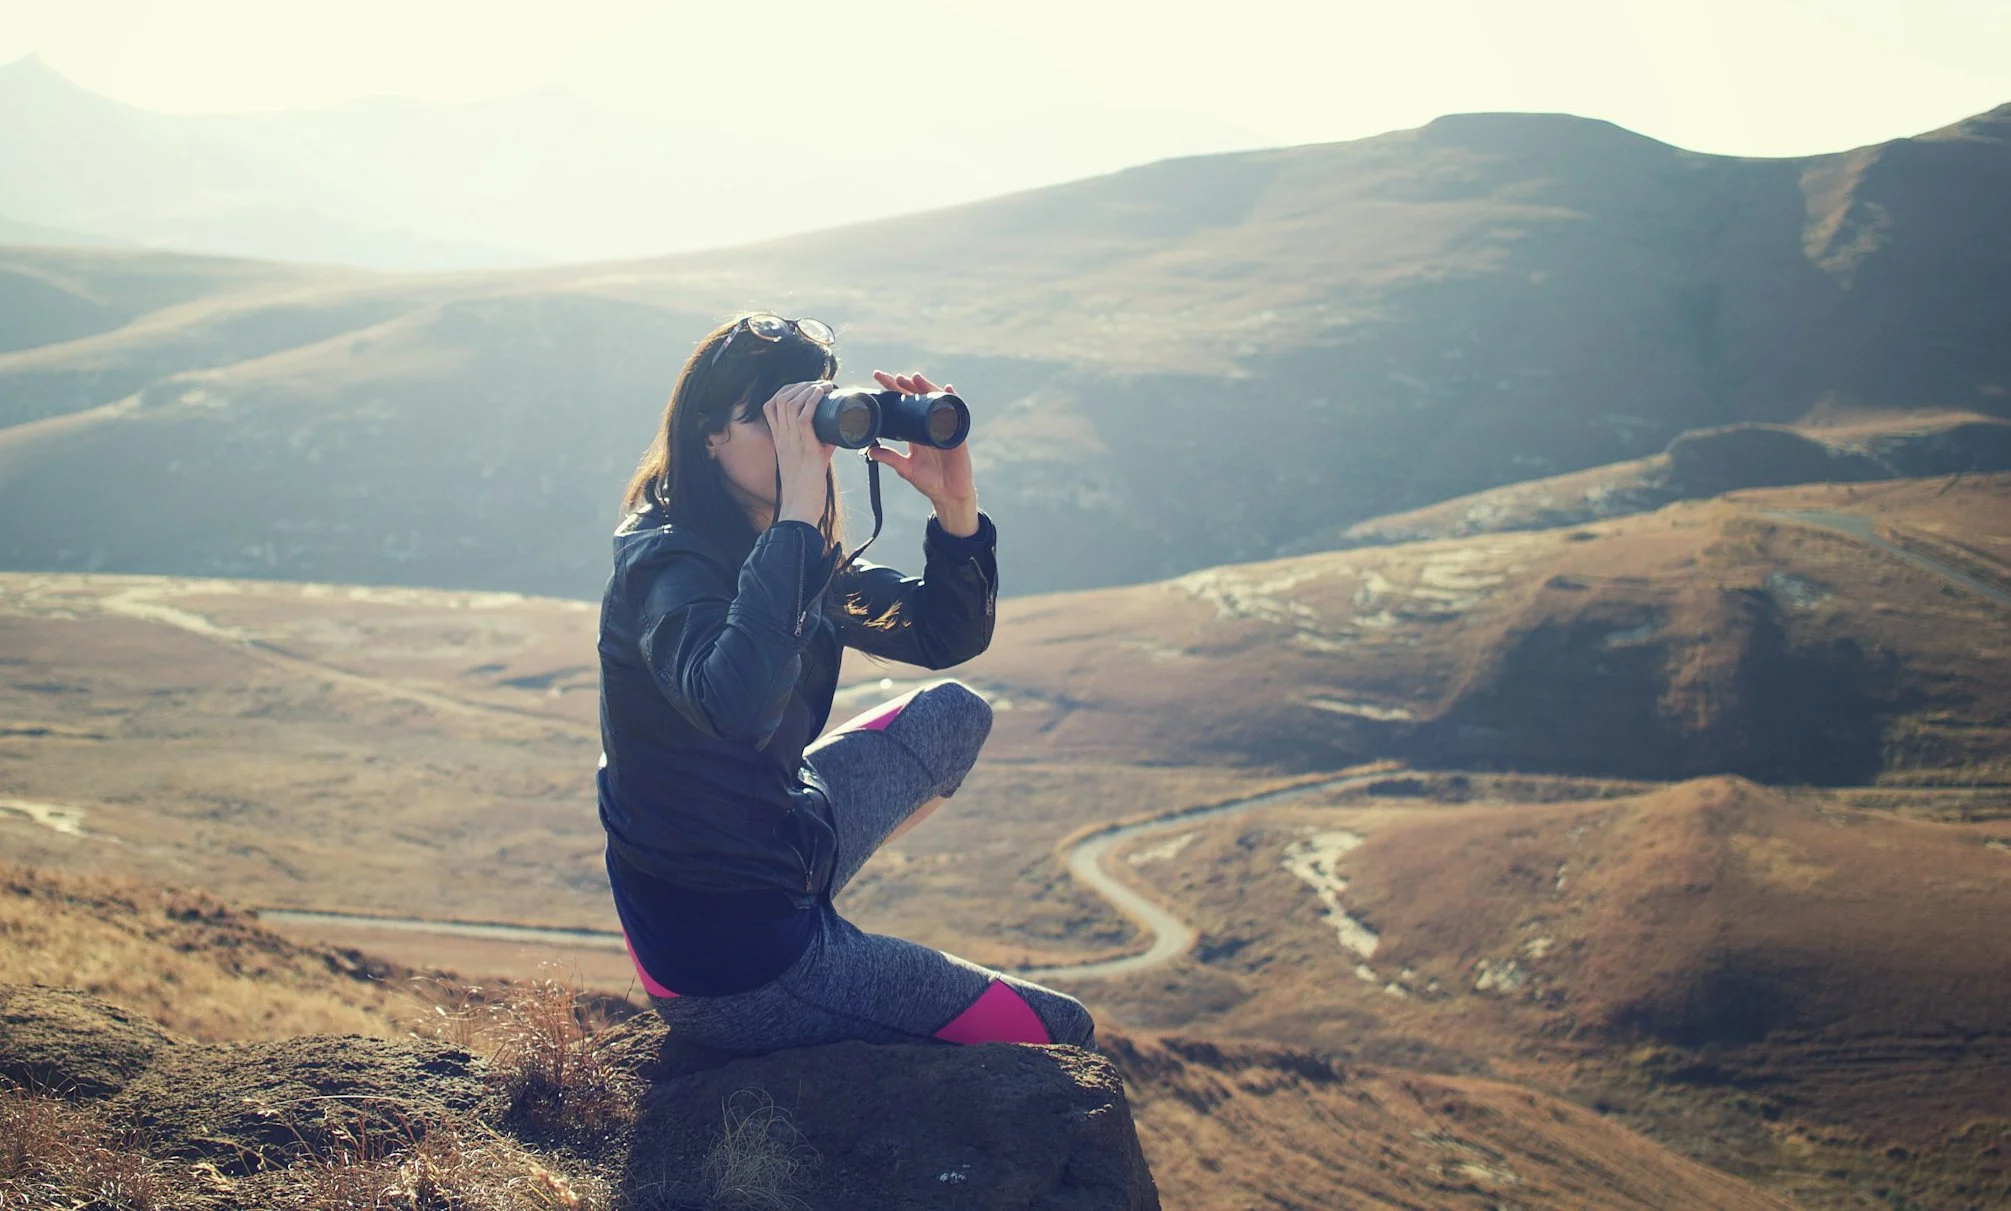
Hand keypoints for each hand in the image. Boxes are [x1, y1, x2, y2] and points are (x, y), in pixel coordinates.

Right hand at [765, 380, 837, 527]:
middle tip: (819, 384)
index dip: (787, 389)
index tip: (806, 387)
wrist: (800, 510)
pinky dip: (813, 401)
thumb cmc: (805, 489)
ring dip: (808, 388)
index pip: (771, 404)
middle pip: (781, 398)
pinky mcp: (806, 450)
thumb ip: (818, 444)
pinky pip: (804, 418)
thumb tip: (837, 432)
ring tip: (824, 386)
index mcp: (779, 439)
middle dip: (800, 384)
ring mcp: (792, 443)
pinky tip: (822, 393)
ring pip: (791, 403)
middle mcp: (782, 438)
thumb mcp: (807, 459)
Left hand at [866, 370, 978, 535]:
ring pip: (935, 401)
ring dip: (927, 388)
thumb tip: (869, 450)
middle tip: (894, 377)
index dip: (892, 392)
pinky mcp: (956, 434)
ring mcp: (944, 427)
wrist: (949, 494)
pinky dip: (952, 400)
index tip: (878, 379)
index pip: (902, 406)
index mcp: (915, 431)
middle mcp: (929, 425)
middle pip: (917, 399)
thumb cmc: (929, 482)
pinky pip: (955, 413)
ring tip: (916, 379)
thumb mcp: (906, 468)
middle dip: (907, 385)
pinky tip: (948, 389)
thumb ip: (890, 458)